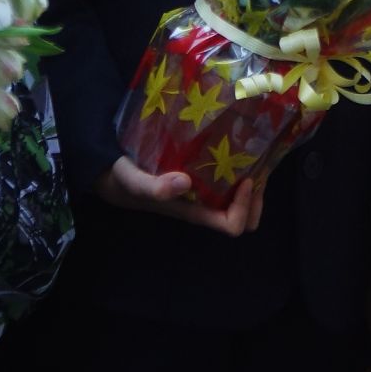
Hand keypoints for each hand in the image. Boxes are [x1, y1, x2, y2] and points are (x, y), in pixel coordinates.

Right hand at [93, 155, 264, 236]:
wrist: (113, 174)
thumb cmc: (126, 181)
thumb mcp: (134, 182)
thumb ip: (153, 187)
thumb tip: (183, 183)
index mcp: (194, 211)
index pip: (231, 225)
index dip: (244, 207)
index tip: (245, 180)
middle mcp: (205, 205)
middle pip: (245, 217)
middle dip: (257, 198)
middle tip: (255, 169)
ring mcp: (206, 193)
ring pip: (242, 198)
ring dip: (253, 181)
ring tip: (253, 155)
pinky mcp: (203, 178)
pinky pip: (232, 180)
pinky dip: (242, 168)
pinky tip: (239, 147)